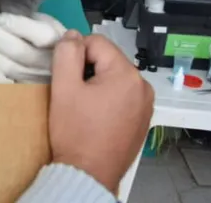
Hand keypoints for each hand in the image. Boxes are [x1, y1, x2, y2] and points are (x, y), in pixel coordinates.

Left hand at [0, 12, 66, 83]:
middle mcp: (51, 65)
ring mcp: (37, 81)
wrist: (55, 66)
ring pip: (9, 67)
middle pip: (20, 52)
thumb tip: (1, 15)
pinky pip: (4, 86)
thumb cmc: (46, 37)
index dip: (18, 25)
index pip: (42, 36)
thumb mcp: (45, 22)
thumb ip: (30, 19)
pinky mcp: (24, 94)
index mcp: (60, 42)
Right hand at [49, 31, 153, 194]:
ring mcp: (146, 104)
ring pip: (114, 77)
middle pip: (108, 59)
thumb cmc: (75, 132)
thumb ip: (67, 53)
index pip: (96, 42)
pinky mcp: (142, 119)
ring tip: (83, 106)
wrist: (88, 175)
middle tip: (73, 93)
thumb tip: (72, 35)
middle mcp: (144, 86)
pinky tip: (95, 116)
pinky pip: (122, 95)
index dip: (75, 54)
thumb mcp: (64, 88)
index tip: (66, 77)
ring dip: (97, 84)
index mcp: (127, 74)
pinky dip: (107, 98)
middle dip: (88, 69)